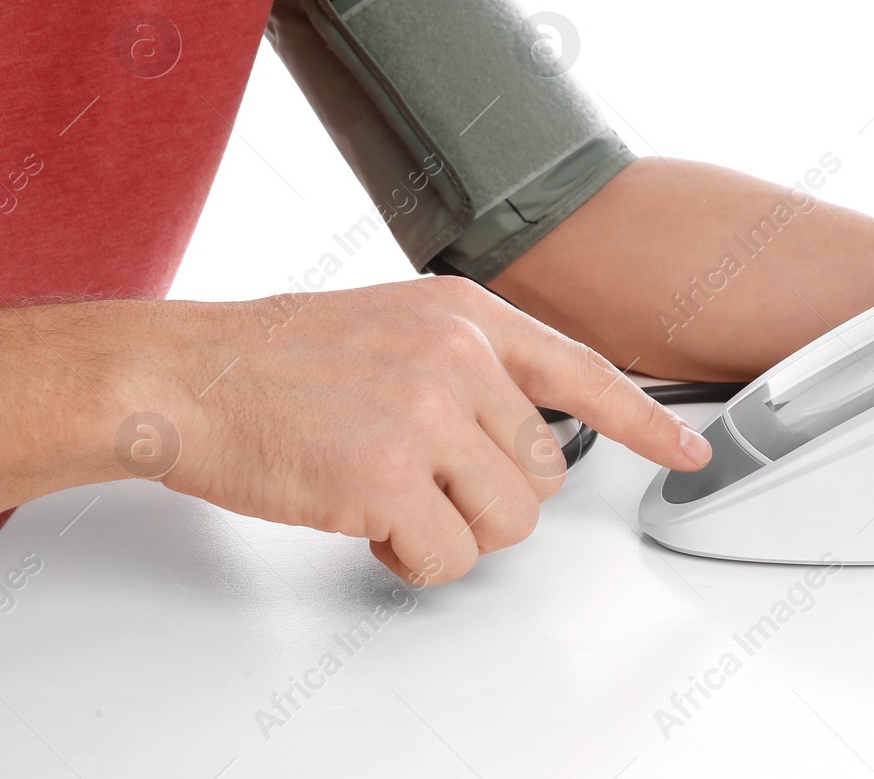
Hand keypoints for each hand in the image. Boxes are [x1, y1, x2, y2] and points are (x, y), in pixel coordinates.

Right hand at [137, 277, 711, 583]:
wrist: (186, 374)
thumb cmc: (279, 359)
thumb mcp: (395, 324)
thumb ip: (470, 364)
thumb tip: (528, 428)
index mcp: (467, 315)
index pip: (585, 372)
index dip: (645, 421)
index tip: (687, 450)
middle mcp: (460, 356)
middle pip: (543, 474)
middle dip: (489, 496)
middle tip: (420, 478)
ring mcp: (426, 413)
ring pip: (508, 524)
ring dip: (450, 530)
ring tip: (387, 494)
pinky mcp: (388, 474)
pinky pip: (447, 556)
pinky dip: (409, 557)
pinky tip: (362, 517)